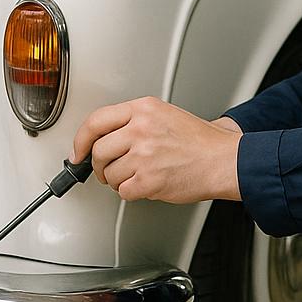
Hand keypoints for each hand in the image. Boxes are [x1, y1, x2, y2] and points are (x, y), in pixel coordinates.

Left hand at [70, 96, 243, 203]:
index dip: (81, 140)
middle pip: (98, 151)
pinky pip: (124, 191)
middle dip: (100, 166)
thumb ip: (133, 121)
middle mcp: (141, 129)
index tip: (78, 151)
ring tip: (138, 176)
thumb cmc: (199, 141)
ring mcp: (144, 155)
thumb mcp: (164, 114)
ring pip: (110, 174)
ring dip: (118, 180)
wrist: (223, 160)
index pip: (96, 121)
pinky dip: (132, 192)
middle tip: (107, 170)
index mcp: (143, 109)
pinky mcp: (149, 180)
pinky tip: (147, 184)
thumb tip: (102, 137)